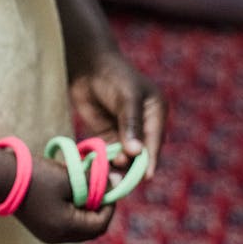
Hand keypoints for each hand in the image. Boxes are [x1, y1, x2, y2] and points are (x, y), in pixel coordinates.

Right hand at [15, 154, 114, 243]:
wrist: (2, 177)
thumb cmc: (37, 176)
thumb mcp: (68, 177)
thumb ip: (92, 182)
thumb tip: (113, 181)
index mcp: (66, 228)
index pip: (100, 225)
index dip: (110, 206)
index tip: (111, 186)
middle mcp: (57, 238)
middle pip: (90, 230)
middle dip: (99, 210)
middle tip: (101, 188)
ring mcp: (47, 235)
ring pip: (78, 228)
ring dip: (86, 210)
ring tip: (86, 188)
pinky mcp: (41, 228)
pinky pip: (66, 225)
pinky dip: (74, 212)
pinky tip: (71, 193)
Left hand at [69, 49, 166, 176]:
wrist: (87, 65)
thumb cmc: (112, 75)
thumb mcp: (126, 97)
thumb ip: (131, 124)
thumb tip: (135, 152)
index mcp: (156, 114)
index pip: (154, 143)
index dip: (149, 161)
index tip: (144, 177)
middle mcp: (144, 127)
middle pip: (141, 155)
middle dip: (132, 168)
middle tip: (119, 178)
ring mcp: (125, 133)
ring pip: (125, 159)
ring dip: (117, 169)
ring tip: (107, 175)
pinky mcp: (108, 136)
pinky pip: (109, 155)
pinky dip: (105, 164)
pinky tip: (97, 170)